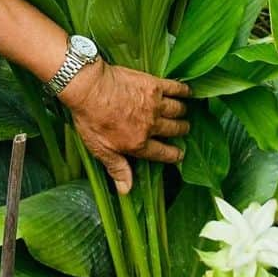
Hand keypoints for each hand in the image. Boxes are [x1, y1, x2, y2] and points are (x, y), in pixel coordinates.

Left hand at [60, 60, 190, 193]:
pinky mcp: (154, 85)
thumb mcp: (99, 148)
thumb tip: (126, 190)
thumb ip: (116, 168)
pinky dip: (184, 91)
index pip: (163, 153)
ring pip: (177, 110)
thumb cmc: (91, 118)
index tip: (179, 154)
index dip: (174, 155)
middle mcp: (151, 125)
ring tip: (181, 112)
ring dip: (181, 112)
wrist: (90, 87)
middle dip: (180, 130)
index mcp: (138, 143)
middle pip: (174, 130)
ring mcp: (155, 105)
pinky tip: (187, 93)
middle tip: (182, 128)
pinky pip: (176, 89)